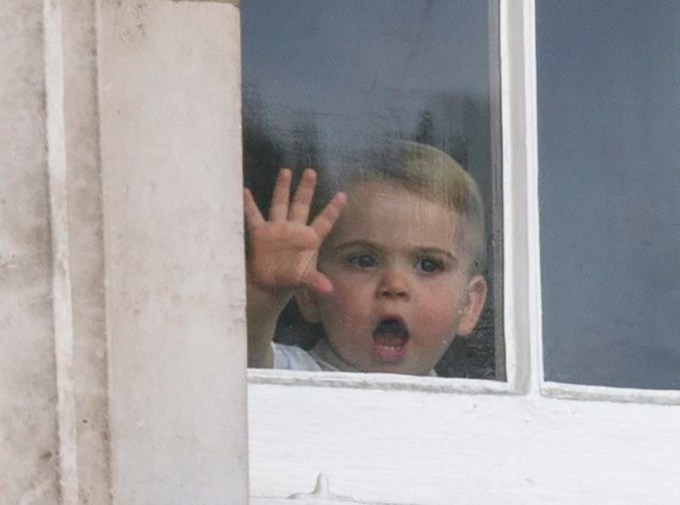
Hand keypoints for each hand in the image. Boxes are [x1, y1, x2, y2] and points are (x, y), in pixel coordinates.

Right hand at [244, 168, 346, 295]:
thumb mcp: (303, 280)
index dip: (332, 210)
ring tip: (286, 171)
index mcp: (309, 239)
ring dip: (282, 188)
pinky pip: (254, 216)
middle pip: (301, 205)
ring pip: (280, 204)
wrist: (268, 284)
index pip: (323, 222)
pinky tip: (244, 191)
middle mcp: (294, 230)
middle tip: (311, 171)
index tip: (343, 195)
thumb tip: (328, 289)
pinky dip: (248, 205)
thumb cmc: (289, 279)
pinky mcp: (260, 233)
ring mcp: (277, 229)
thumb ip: (315, 281)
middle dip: (306, 189)